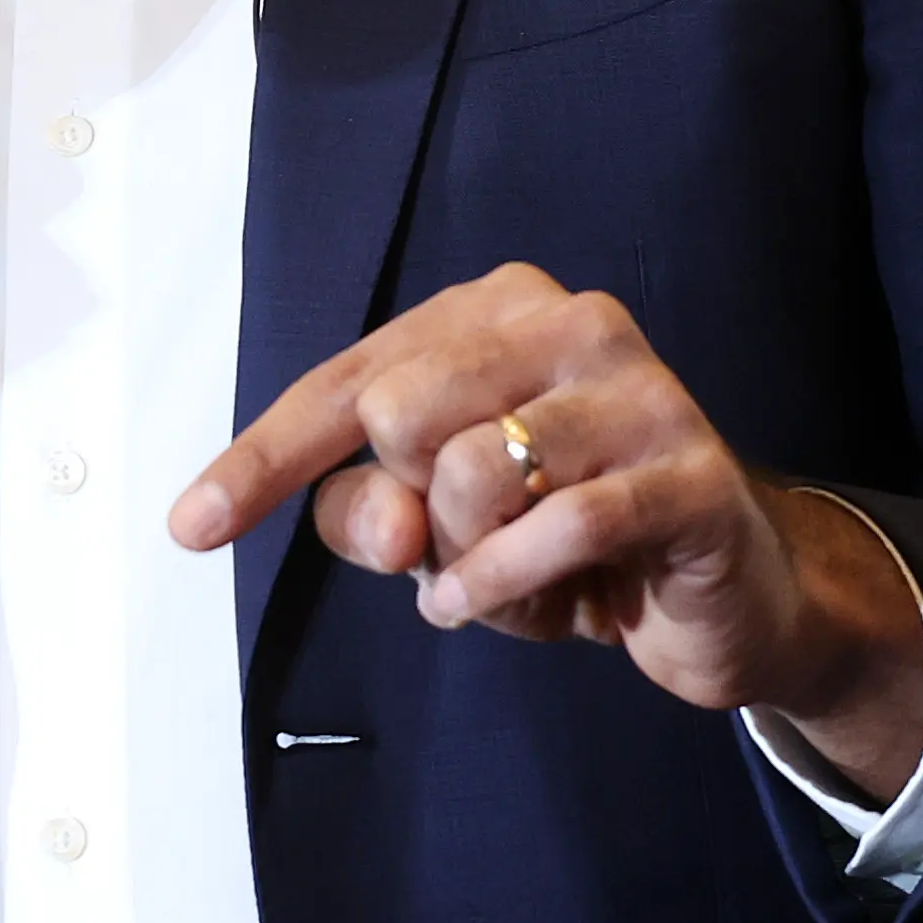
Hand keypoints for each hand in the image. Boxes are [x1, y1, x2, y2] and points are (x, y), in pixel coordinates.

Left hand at [169, 264, 922, 801]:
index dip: (262, 459)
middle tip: (466, 551)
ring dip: (471, 563)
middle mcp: (569, 321)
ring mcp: (639, 390)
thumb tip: (376, 525)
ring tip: (513, 583)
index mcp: (495, 309)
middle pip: (398, 413)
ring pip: (472, 471)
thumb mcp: (441, 530)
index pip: (345, 380)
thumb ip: (373, 513)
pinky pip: (557, 530)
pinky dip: (515, 587)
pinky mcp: (690, 471)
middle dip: (410, 510)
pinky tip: (538, 612)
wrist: (731, 593)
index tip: (191, 527)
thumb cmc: (567, 541)